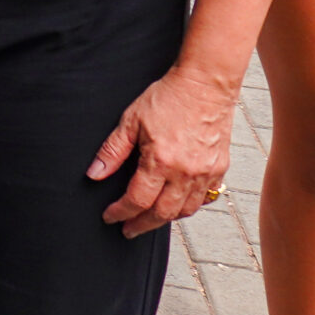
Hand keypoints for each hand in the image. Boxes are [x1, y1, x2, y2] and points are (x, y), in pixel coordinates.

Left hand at [90, 64, 234, 237]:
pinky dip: (189, 206)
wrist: (206, 84)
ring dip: (166, 218)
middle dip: (142, 224)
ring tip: (149, 219)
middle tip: (128, 230)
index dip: (121, 212)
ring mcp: (206, 173)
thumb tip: (94, 174)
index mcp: (161, 162)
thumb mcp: (131, 120)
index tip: (110, 217)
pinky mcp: (220, 168)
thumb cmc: (168, 98)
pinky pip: (205, 198)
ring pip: (186, 210)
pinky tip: (177, 205)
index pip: (137, 200)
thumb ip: (112, 151)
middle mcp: (186, 172)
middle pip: (162, 213)